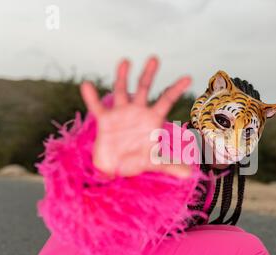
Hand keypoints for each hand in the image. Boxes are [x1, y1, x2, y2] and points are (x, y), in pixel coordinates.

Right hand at [80, 57, 191, 177]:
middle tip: (155, 58)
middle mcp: (137, 112)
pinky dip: (91, 97)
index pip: (166, 101)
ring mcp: (120, 114)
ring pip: (121, 91)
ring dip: (123, 76)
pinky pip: (97, 106)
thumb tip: (189, 174)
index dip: (176, 89)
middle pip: (144, 88)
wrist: (114, 168)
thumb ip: (170, 165)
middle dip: (149, 74)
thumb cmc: (135, 162)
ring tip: (126, 60)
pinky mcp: (105, 120)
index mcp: (152, 120)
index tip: (188, 77)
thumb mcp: (153, 163)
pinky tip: (87, 85)